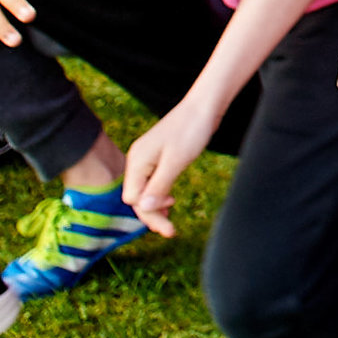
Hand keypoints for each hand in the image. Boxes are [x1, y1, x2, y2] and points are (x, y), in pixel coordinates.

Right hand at [121, 94, 222, 235]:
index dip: (149, 214)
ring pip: (145, 190)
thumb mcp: (176, 162)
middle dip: (151, 214)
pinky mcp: (159, 156)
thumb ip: (159, 186)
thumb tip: (144, 209)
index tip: (168, 226)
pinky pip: (153, 181)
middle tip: (171, 231)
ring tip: (169, 220)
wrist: (204, 106)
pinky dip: (159, 193)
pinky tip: (170, 200)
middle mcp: (138, 159)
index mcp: (137, 161)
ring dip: (155, 205)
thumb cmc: (190, 130)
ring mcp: (147, 157)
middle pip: (137, 196)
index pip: (133, 199)